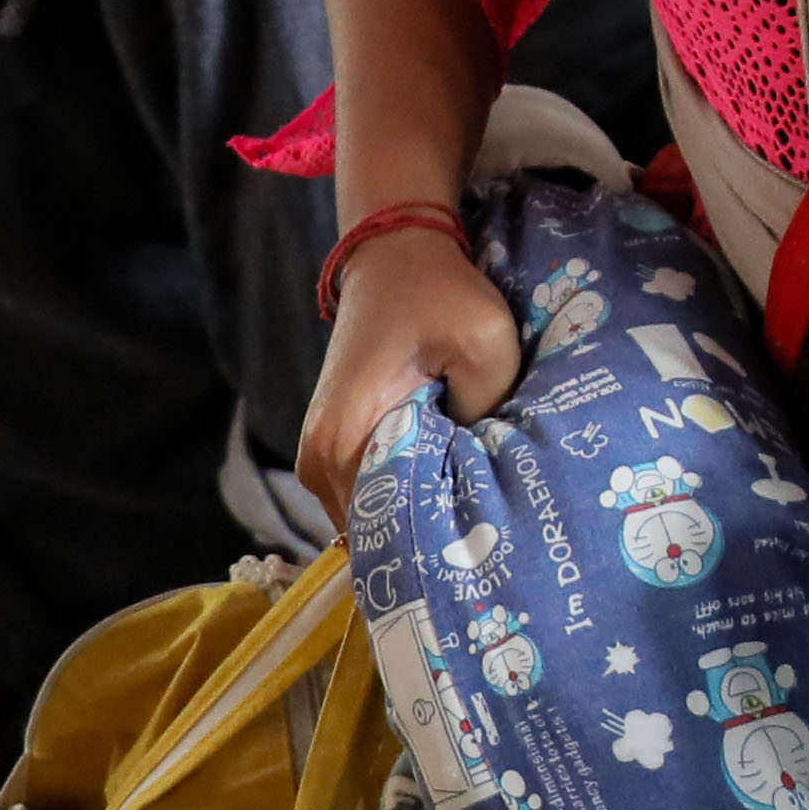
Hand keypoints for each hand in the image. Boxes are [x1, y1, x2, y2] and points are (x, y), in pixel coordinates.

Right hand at [296, 216, 519, 524]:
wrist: (396, 257)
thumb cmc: (441, 296)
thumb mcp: (486, 344)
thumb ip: (486, 414)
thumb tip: (484, 476)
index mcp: (346, 441)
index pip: (383, 530)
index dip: (435, 546)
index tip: (481, 552)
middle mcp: (320, 462)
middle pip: (376, 533)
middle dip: (429, 538)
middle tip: (488, 545)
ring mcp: (322, 459)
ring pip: (375, 517)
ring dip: (419, 518)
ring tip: (474, 520)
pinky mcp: (336, 449)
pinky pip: (373, 495)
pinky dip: (408, 499)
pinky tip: (451, 494)